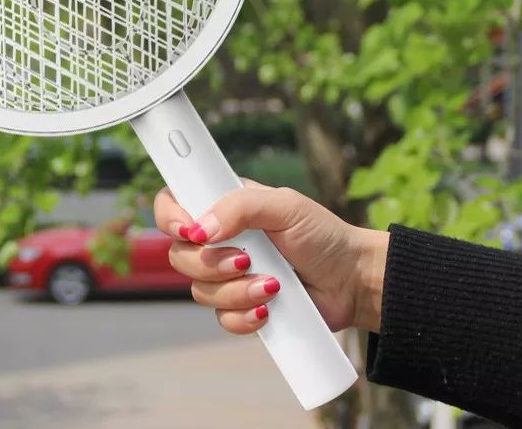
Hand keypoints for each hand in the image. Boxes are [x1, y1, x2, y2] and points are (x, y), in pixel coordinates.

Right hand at [154, 181, 388, 334]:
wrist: (352, 281)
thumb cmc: (322, 234)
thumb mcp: (285, 206)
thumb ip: (240, 206)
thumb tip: (200, 229)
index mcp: (223, 206)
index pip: (173, 204)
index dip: (170, 218)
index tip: (188, 230)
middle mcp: (219, 240)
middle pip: (179, 254)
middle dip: (209, 263)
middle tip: (245, 260)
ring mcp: (228, 276)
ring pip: (199, 290)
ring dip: (235, 291)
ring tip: (271, 285)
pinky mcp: (241, 306)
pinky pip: (221, 318)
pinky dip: (243, 316)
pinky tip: (268, 309)